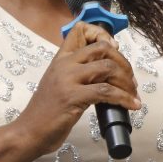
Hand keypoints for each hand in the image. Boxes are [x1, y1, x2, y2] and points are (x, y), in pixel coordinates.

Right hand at [13, 21, 139, 154]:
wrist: (30, 131)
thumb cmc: (47, 112)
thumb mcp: (60, 84)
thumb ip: (78, 73)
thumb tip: (108, 70)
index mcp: (60, 58)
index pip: (80, 30)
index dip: (102, 35)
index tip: (114, 50)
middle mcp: (64, 64)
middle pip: (102, 48)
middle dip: (123, 62)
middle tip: (130, 80)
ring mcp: (68, 79)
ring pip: (108, 67)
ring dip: (126, 81)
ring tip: (132, 94)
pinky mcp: (73, 97)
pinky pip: (107, 91)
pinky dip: (124, 98)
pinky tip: (131, 105)